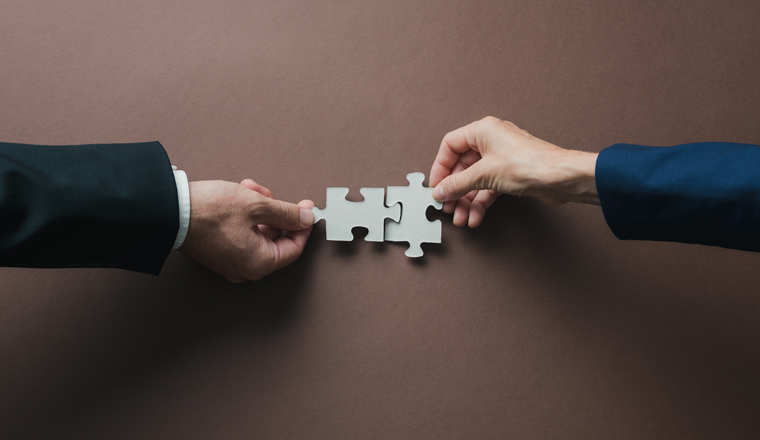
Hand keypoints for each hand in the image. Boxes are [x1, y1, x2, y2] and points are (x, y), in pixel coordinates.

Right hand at [178, 179, 313, 281]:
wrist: (168, 210)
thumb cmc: (208, 211)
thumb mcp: (256, 205)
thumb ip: (287, 213)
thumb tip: (305, 218)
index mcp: (259, 263)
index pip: (294, 248)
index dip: (302, 226)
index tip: (306, 209)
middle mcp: (245, 268)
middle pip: (274, 239)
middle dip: (274, 212)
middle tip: (268, 194)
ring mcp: (230, 262)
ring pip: (257, 232)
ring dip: (258, 208)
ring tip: (248, 190)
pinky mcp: (218, 252)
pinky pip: (241, 233)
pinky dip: (244, 215)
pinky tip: (238, 196)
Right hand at [430, 116, 598, 227]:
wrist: (561, 177)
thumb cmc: (530, 164)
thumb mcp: (485, 174)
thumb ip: (458, 183)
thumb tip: (440, 191)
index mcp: (483, 130)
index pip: (450, 146)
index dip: (440, 167)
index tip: (436, 186)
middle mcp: (491, 141)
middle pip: (462, 166)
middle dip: (454, 190)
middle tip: (448, 207)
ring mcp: (501, 159)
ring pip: (475, 180)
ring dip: (466, 201)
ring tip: (461, 218)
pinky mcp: (510, 174)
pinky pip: (488, 188)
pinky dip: (480, 202)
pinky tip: (476, 216)